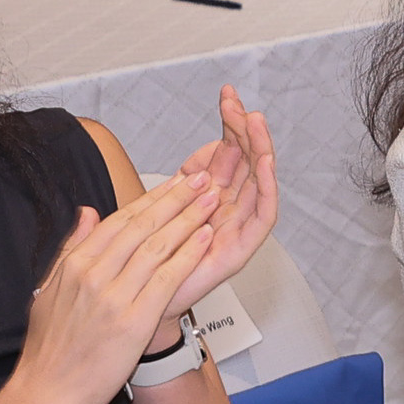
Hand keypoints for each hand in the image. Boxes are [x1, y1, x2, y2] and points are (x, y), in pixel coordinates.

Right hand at [0, 170, 226, 403]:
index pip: (121, 220)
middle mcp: (93, 275)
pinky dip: (189, 254)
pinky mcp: (133, 321)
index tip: (176, 181)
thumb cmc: (49, 349)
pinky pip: (167, 278)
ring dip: (189, 218)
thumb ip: (71, 249)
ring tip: (212, 198)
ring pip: (158, 246)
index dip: (153, 198)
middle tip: (202, 178)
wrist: (45, 395)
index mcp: (75, 265)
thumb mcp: (47, 291)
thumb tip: (88, 212)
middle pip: (143, 226)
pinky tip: (206, 237)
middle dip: (176, 198)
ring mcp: (114, 297)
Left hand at [155, 85, 280, 342]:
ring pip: (258, 180)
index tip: (226, 96)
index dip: (229, 124)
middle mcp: (227, 208)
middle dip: (244, 129)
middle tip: (238, 104)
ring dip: (260, 149)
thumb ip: (175, 185)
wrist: (138, 307)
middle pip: (245, 160)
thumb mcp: (155, 210)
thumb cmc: (145, 265)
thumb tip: (196, 157)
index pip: (225, 151)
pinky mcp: (243, 248)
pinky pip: (264, 214)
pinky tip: (262, 164)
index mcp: (206, 196)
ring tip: (255, 122)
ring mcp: (237, 227)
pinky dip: (266, 187)